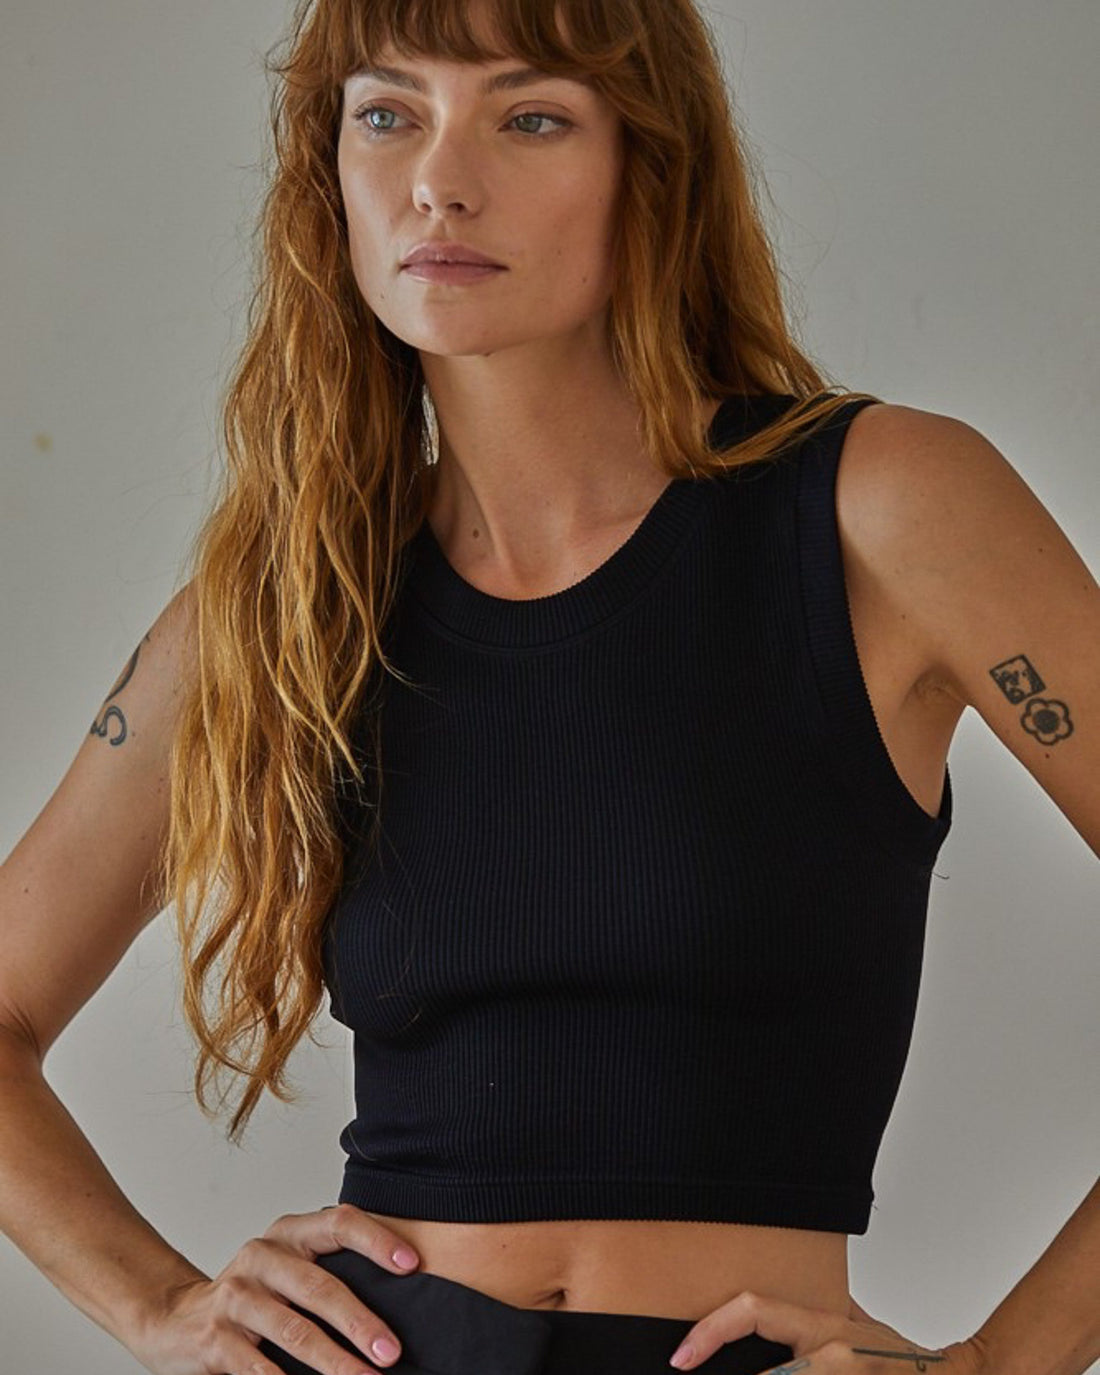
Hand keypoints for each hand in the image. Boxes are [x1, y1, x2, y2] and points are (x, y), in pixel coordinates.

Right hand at [129, 1203, 420, 1374]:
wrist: (176, 1320)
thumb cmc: (253, 1294)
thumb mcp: (288, 1268)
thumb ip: (329, 1269)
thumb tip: (401, 1291)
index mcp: (288, 1233)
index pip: (338, 1223)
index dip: (376, 1241)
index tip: (412, 1265)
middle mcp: (261, 1256)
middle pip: (319, 1286)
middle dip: (360, 1322)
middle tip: (391, 1351)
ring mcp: (235, 1295)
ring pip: (293, 1331)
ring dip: (334, 1361)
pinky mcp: (214, 1337)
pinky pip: (257, 1366)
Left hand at [666, 1290, 988, 1373]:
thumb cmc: (903, 1357)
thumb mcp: (859, 1322)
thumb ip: (824, 1307)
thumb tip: (782, 1291)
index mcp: (822, 1325)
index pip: (751, 1311)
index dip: (710, 1330)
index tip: (681, 1356)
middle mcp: (832, 1355)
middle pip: (770, 1373)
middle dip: (729, 1371)